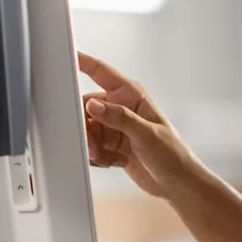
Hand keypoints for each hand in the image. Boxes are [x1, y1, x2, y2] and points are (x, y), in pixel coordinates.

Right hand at [77, 52, 195, 199]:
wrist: (176, 183)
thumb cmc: (172, 154)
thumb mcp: (146, 134)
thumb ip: (119, 118)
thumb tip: (94, 106)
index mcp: (132, 96)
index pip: (102, 73)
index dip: (83, 62)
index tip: (65, 57)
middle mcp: (121, 108)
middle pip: (87, 108)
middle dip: (85, 126)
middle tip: (92, 142)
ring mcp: (116, 127)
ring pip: (87, 129)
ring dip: (91, 144)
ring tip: (104, 155)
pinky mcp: (112, 145)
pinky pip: (92, 146)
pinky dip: (97, 156)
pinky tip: (112, 161)